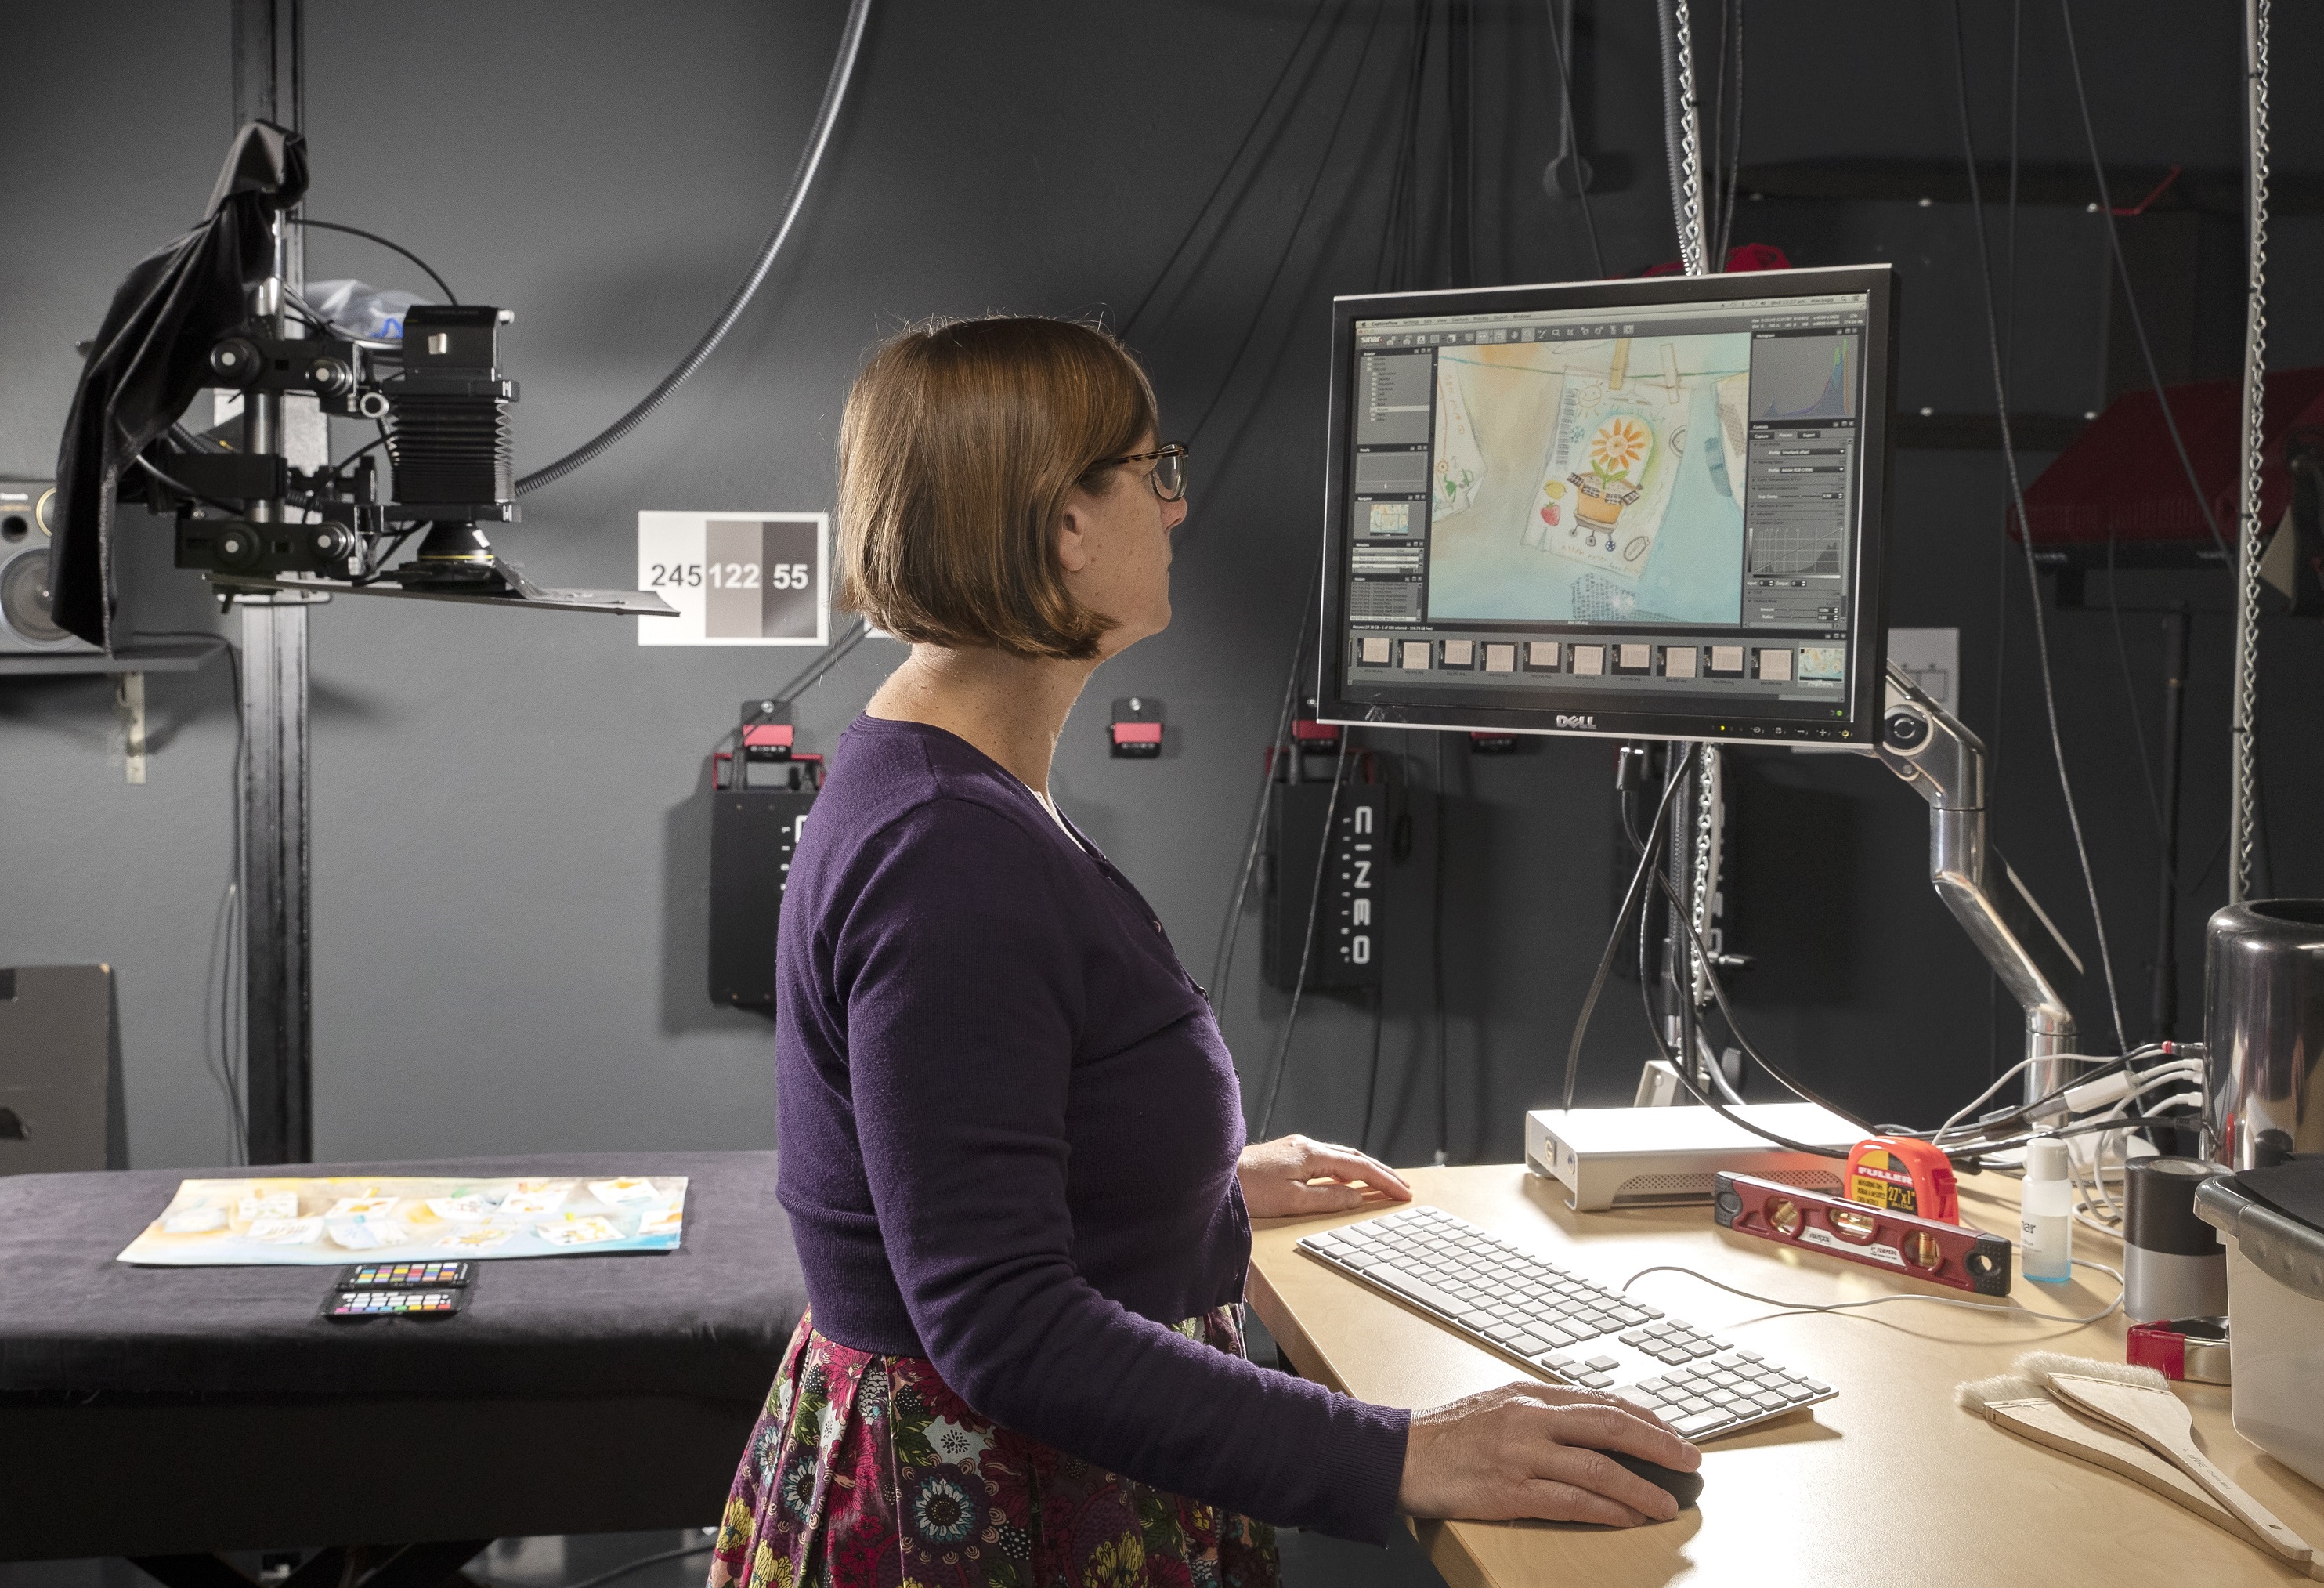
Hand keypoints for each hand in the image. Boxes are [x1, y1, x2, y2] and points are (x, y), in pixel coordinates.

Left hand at [1235, 1135, 1411, 1218]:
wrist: (1213, 1175)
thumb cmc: (1248, 1190)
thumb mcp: (1293, 1201)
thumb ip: (1328, 1199)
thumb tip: (1357, 1198)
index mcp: (1312, 1155)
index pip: (1359, 1167)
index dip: (1384, 1181)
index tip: (1404, 1192)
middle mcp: (1306, 1146)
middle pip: (1353, 1158)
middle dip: (1380, 1173)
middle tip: (1402, 1188)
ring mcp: (1296, 1149)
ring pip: (1339, 1158)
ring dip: (1363, 1171)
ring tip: (1382, 1184)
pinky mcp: (1286, 1155)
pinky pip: (1325, 1161)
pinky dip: (1344, 1171)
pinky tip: (1345, 1181)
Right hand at [1398, 1382, 1700, 1525]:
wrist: (1400, 1455)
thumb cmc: (1449, 1433)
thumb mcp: (1499, 1405)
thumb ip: (1542, 1411)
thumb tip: (1592, 1422)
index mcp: (1530, 1395)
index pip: (1603, 1402)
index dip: (1647, 1420)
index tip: (1674, 1435)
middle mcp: (1530, 1419)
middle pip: (1611, 1426)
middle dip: (1659, 1445)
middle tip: (1690, 1460)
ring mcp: (1521, 1455)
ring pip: (1598, 1468)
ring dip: (1641, 1488)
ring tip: (1666, 1503)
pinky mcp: (1510, 1491)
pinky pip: (1571, 1502)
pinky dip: (1607, 1510)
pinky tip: (1627, 1517)